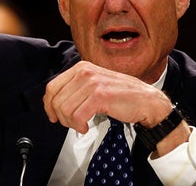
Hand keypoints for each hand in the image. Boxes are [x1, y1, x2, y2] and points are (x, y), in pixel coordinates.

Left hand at [43, 60, 172, 132]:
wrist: (147, 101)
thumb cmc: (122, 96)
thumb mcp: (95, 84)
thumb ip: (76, 88)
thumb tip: (53, 102)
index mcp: (81, 68)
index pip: (52, 87)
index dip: (48, 105)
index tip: (53, 116)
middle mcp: (85, 72)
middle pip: (56, 100)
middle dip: (60, 117)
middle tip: (71, 124)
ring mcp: (93, 83)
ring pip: (65, 109)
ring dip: (70, 123)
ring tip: (80, 126)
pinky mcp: (100, 96)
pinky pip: (77, 116)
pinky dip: (79, 126)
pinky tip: (85, 127)